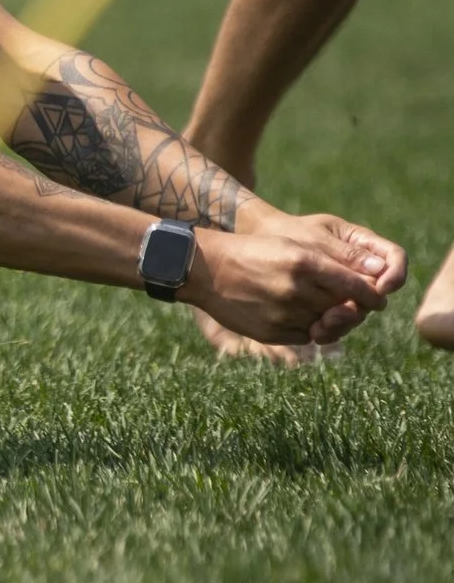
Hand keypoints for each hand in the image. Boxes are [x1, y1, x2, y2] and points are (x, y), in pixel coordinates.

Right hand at [184, 219, 401, 346]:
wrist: (204, 270)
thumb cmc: (252, 252)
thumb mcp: (291, 246)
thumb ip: (331, 263)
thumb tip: (371, 281)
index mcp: (303, 262)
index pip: (356, 287)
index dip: (372, 294)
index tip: (378, 297)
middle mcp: (295, 290)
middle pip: (343, 308)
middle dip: (351, 308)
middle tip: (351, 304)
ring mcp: (282, 314)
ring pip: (326, 325)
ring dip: (329, 319)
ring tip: (315, 306)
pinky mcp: (270, 332)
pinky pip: (304, 336)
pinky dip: (308, 328)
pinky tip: (295, 314)